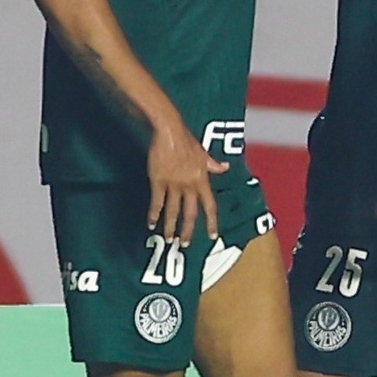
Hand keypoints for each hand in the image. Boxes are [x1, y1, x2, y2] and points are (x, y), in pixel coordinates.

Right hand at [146, 121, 228, 245]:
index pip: (210, 205)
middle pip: (191, 213)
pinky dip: (154, 213)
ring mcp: (174, 184)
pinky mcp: (159, 181)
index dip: (212, 221)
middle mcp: (190, 185)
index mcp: (202, 180)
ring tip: (169, 239)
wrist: (170, 132)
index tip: (213, 235)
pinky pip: (157, 201)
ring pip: (173, 210)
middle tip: (185, 244)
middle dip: (188, 230)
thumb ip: (212, 164)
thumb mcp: (203, 153)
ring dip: (171, 226)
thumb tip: (225, 167)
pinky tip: (151, 223)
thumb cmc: (187, 141)